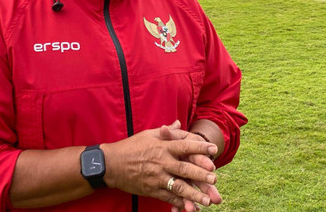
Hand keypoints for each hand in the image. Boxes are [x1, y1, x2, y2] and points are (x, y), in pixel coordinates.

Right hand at [101, 122, 216, 209]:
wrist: (110, 164)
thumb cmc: (130, 147)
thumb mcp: (147, 135)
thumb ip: (166, 131)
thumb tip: (177, 123)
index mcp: (161, 147)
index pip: (184, 146)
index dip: (200, 148)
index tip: (214, 150)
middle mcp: (161, 162)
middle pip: (185, 169)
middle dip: (201, 175)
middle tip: (215, 179)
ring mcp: (156, 178)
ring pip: (178, 187)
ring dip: (194, 194)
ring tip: (208, 200)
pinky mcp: (151, 190)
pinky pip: (168, 198)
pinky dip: (181, 203)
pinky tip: (191, 207)